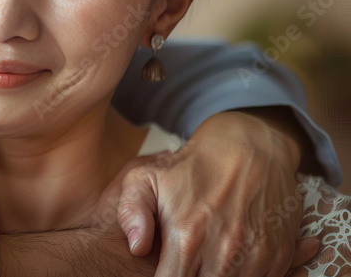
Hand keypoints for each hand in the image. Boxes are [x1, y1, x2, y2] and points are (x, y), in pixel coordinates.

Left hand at [115, 112, 318, 276]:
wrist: (248, 145)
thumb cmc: (191, 166)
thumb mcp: (144, 178)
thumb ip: (130, 212)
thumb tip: (137, 248)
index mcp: (187, 238)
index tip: (165, 267)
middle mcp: (224, 252)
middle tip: (185, 263)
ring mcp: (256, 255)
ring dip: (218, 276)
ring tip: (206, 259)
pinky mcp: (278, 254)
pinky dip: (245, 274)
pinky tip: (231, 259)